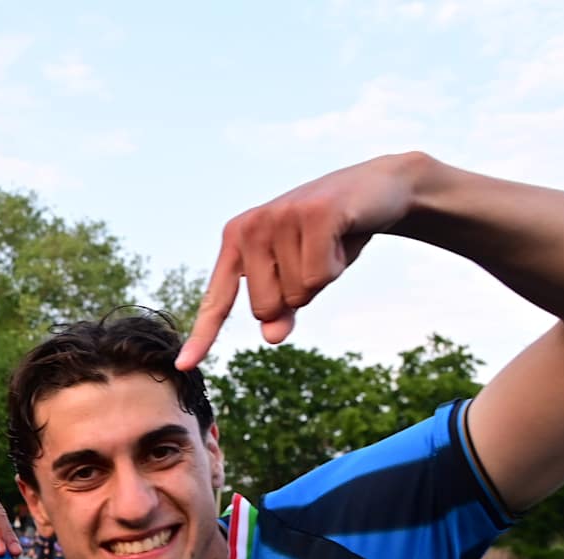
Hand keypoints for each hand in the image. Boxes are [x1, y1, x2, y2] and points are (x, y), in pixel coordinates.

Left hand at [177, 152, 427, 368]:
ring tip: (330, 243)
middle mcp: (250, 228)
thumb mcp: (301, 275)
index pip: (217, 300)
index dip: (203, 335)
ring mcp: (279, 218)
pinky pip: (320, 276)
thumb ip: (281, 307)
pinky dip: (339, 264)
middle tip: (315, 256)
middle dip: (298, 295)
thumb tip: (270, 338)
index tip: (184, 365)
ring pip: (298, 294)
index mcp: (236, 241)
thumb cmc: (331, 236)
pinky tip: (344, 235)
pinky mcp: (313, 214)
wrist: (379, 188)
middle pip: (265, 309)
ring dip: (324, 277)